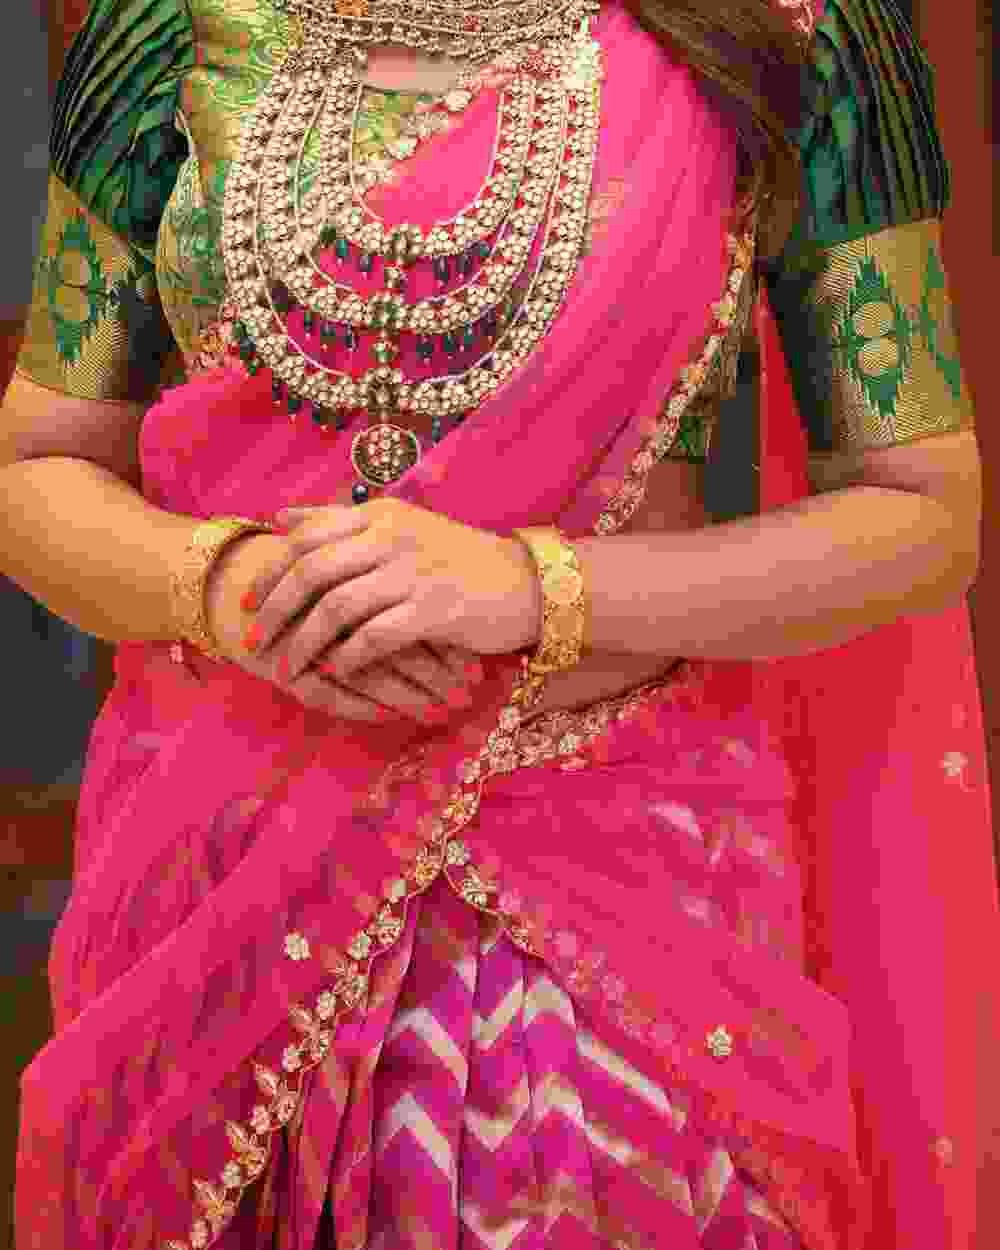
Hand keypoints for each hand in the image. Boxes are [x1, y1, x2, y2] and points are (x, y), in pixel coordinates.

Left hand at [243, 498, 541, 682]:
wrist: (525, 583)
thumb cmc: (458, 561)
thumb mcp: (400, 528)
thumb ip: (341, 523)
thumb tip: (281, 517)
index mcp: (378, 515)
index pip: (306, 537)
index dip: (269, 572)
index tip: (245, 603)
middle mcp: (391, 536)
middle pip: (311, 571)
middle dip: (273, 610)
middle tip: (252, 641)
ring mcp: (413, 571)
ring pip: (336, 607)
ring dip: (304, 643)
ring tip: (287, 669)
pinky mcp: (435, 608)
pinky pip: (375, 637)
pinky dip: (348, 658)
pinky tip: (337, 672)